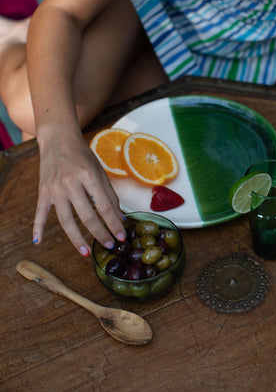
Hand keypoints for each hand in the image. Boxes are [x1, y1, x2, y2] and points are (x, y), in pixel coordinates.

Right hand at [33, 130, 125, 255]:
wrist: (58, 139)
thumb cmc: (82, 155)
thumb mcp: (99, 171)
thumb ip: (109, 194)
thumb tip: (120, 217)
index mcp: (88, 175)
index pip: (104, 206)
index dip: (114, 223)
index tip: (121, 236)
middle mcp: (71, 182)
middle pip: (86, 215)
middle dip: (100, 233)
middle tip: (109, 245)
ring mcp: (55, 188)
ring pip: (65, 220)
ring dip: (76, 238)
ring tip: (85, 252)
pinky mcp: (43, 191)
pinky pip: (40, 212)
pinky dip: (37, 227)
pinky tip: (38, 241)